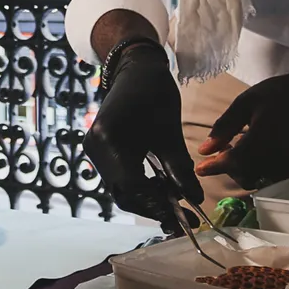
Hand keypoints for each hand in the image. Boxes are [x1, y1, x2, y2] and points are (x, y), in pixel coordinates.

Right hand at [83, 42, 203, 231]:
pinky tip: (160, 189)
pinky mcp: (99, 151)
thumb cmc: (154, 92)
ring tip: (176, 205)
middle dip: (154, 208)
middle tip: (184, 219)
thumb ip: (180, 167)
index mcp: (110, 139)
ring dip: (147, 200)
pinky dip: (139, 188)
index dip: (158, 206)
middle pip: (124, 193)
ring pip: (121, 189)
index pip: (132, 186)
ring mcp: (93, 150)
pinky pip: (118, 178)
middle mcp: (94, 148)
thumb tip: (194, 199)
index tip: (184, 219)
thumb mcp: (170, 131)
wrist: (135, 69)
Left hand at [194, 64, 288, 188]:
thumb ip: (224, 127)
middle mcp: (277, 158)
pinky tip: (258, 154)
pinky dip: (262, 170)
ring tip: (241, 149)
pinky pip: (274, 178)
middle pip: (245, 175)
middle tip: (224, 149)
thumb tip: (204, 150)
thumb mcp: (246, 102)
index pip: (232, 162)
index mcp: (262, 140)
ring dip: (245, 169)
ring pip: (259, 179)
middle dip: (230, 167)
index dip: (214, 167)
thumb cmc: (280, 94)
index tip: (200, 168)